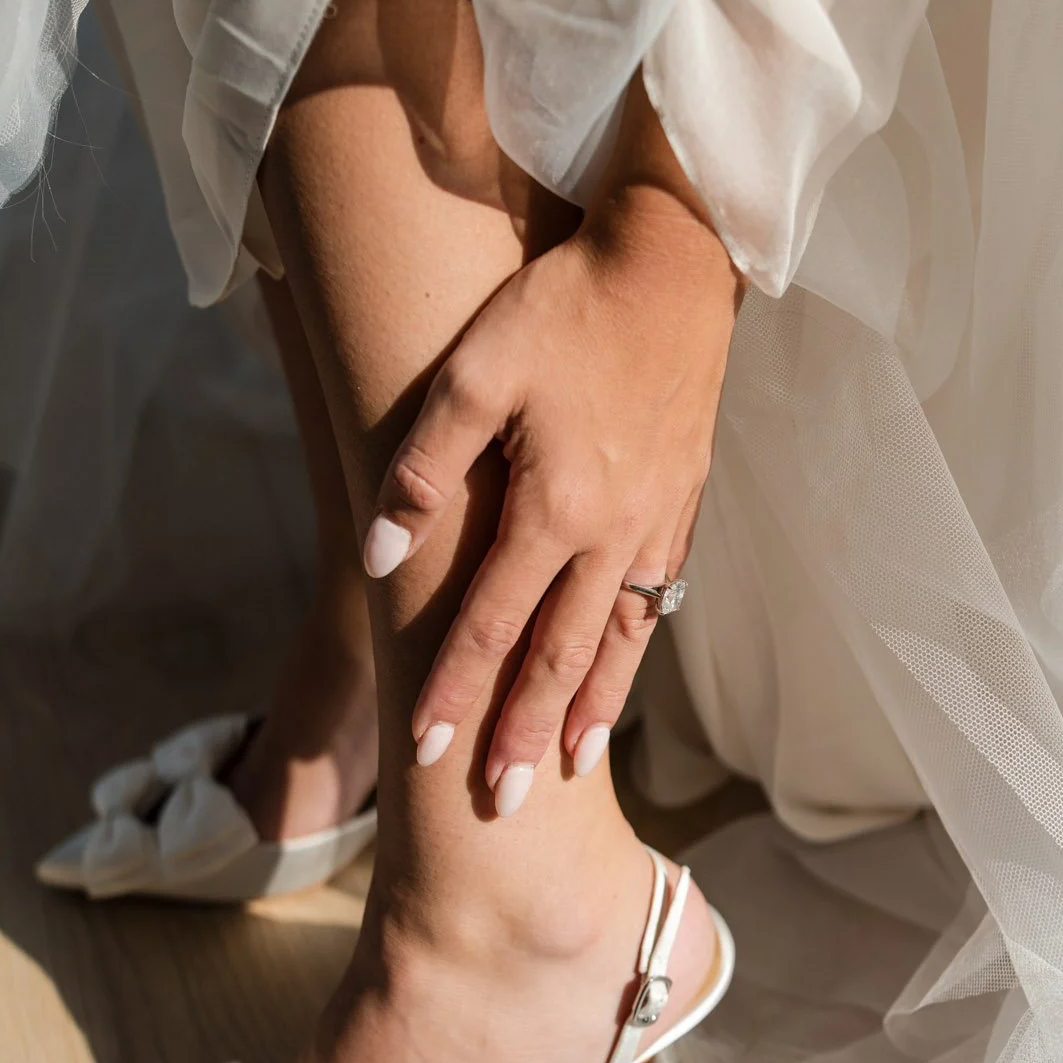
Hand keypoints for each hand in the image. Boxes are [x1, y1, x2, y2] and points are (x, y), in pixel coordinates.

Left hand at [363, 81, 739, 814]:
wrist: (671, 259)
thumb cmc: (562, 305)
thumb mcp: (472, 371)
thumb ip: (424, 470)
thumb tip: (379, 558)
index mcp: (554, 507)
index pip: (491, 626)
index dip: (455, 693)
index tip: (429, 757)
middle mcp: (611, 532)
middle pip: (560, 657)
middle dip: (521, 733)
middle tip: (498, 803)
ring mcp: (655, 522)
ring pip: (618, 639)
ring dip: (589, 708)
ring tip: (566, 765)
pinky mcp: (682, 501)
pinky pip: (655, 597)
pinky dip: (634, 650)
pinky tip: (620, 674)